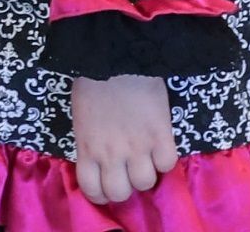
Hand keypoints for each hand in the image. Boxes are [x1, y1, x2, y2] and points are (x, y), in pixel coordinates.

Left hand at [70, 75, 178, 205]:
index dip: (101, 192)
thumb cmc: (93, 80)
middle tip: (127, 171)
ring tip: (146, 156)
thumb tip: (100, 157)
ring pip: (145, 183)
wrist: (117, 55)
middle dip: (125, 185)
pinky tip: (160, 144)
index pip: (92, 190)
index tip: (106, 183)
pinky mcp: (161, 136)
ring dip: (146, 172)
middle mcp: (110, 154)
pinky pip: (167, 164)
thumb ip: (90, 141)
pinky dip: (165, 157)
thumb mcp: (82, 116)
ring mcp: (137, 147)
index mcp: (86, 147)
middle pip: (120, 194)